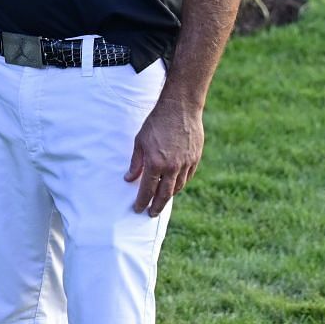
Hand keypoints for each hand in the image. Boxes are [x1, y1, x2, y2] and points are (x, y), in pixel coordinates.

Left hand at [124, 94, 203, 215]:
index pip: (147, 190)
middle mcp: (172, 167)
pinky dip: (180, 184)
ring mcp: (186, 164)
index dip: (142, 201)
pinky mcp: (195, 158)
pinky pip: (188, 177)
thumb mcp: (139, 142)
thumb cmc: (156, 123)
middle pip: (164, 194)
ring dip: (169, 196)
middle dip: (157, 206)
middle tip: (151, 214)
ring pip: (178, 187)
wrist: (180, 109)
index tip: (138, 209)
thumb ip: (135, 163)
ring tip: (161, 200)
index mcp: (155, 163)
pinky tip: (174, 186)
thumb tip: (129, 179)